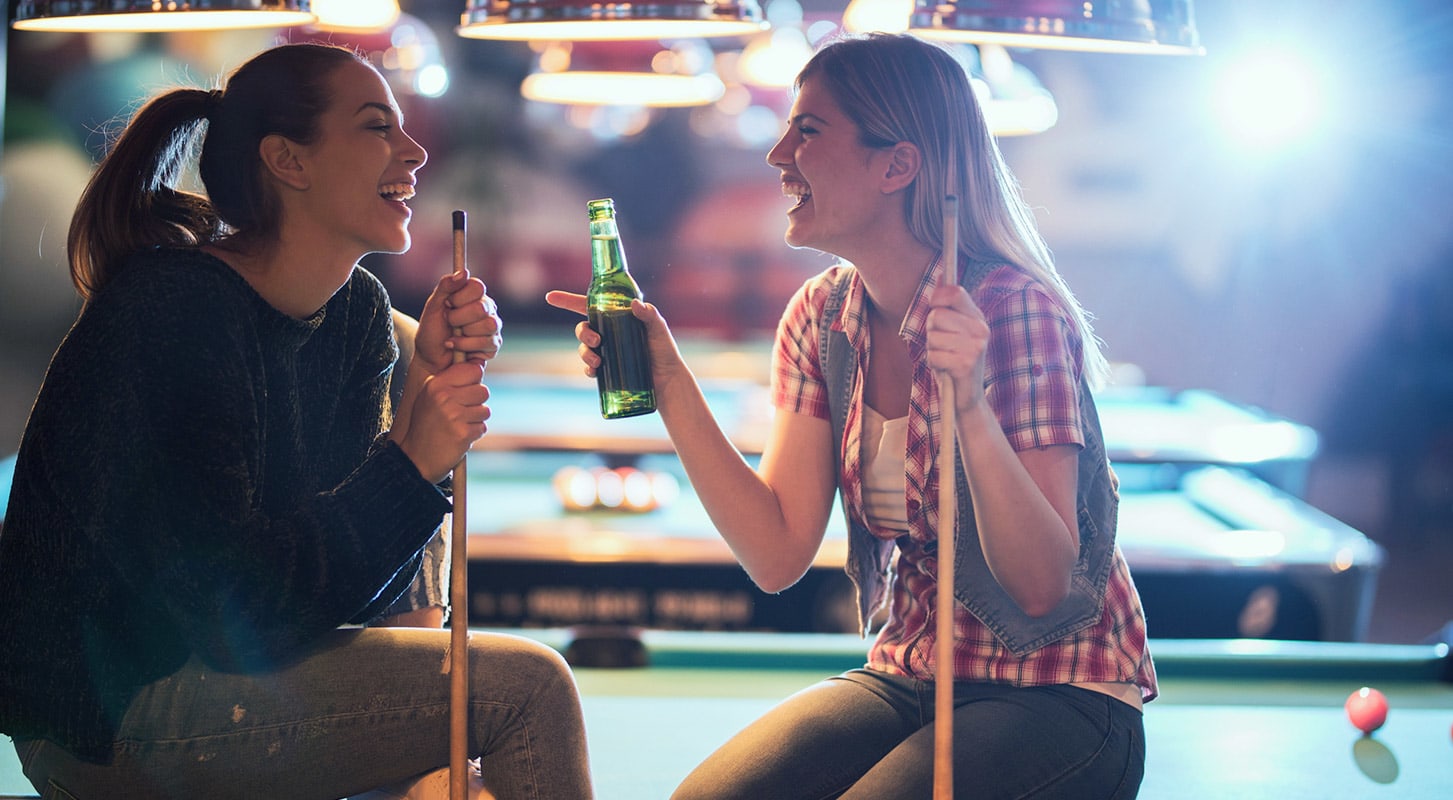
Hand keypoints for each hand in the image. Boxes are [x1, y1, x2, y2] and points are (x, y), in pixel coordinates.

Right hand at [393, 360, 490, 482]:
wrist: (416, 458)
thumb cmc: (426, 424)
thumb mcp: (430, 396)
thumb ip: (451, 380)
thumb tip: (479, 365)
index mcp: (436, 384)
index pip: (472, 369)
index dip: (474, 379)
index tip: (467, 388)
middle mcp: (444, 397)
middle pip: (483, 390)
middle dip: (476, 402)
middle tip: (461, 412)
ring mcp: (454, 415)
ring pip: (485, 410)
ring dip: (475, 419)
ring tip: (458, 425)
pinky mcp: (463, 433)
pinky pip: (482, 427)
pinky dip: (474, 433)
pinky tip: (459, 436)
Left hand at [417, 269, 501, 371]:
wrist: (430, 360)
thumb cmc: (431, 333)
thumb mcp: (433, 307)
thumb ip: (445, 287)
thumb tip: (463, 272)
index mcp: (473, 295)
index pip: (477, 287)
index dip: (460, 297)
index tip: (448, 305)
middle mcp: (486, 308)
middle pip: (481, 307)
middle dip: (458, 318)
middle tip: (449, 323)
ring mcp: (492, 326)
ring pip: (488, 325)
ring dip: (464, 333)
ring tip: (453, 335)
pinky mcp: (493, 344)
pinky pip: (487, 342)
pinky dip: (466, 345)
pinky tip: (456, 346)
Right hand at [544, 290, 683, 385]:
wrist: (667, 381)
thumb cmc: (665, 351)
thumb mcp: (659, 330)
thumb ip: (650, 315)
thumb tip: (634, 304)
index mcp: (617, 318)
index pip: (589, 306)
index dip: (568, 301)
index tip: (550, 297)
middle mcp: (609, 333)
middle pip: (584, 327)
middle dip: (582, 332)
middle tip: (596, 341)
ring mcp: (607, 352)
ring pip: (584, 348)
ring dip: (584, 353)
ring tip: (598, 361)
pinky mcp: (608, 370)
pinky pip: (590, 368)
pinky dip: (589, 369)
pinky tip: (595, 372)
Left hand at [924, 284, 989, 413]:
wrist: (967, 397)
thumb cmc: (955, 361)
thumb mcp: (952, 330)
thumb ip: (948, 304)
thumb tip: (942, 275)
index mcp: (978, 318)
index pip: (955, 292)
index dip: (937, 297)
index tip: (933, 307)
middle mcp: (981, 329)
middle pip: (937, 316)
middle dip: (931, 331)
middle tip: (942, 345)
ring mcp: (976, 346)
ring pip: (933, 336)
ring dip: (932, 350)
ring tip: (945, 358)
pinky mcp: (967, 363)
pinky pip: (934, 355)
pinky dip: (934, 364)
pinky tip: (945, 369)